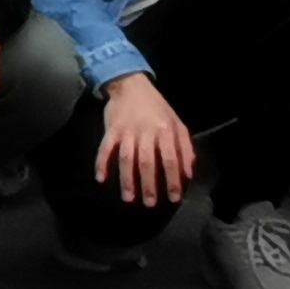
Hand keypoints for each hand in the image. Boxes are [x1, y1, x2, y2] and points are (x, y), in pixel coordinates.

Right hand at [94, 71, 195, 208]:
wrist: (131, 84)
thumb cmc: (157, 108)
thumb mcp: (177, 123)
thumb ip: (186, 148)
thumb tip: (189, 174)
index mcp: (165, 130)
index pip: (170, 159)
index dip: (173, 180)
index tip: (174, 198)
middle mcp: (146, 132)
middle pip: (147, 162)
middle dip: (149, 185)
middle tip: (150, 204)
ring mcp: (126, 131)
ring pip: (126, 158)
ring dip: (126, 179)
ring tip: (128, 198)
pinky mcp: (111, 130)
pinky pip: (105, 148)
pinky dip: (101, 163)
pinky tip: (100, 179)